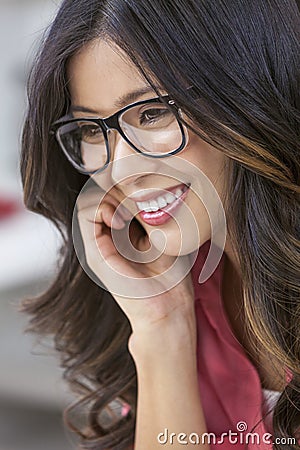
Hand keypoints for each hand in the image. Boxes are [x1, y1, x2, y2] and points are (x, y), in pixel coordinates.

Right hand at [76, 186, 195, 344]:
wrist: (169, 306)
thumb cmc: (172, 273)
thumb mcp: (164, 233)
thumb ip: (150, 211)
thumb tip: (145, 185)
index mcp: (121, 234)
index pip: (110, 195)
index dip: (121, 184)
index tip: (141, 189)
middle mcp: (106, 238)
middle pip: (99, 194)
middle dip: (115, 187)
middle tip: (134, 196)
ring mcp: (98, 245)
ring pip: (89, 200)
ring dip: (108, 197)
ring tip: (127, 210)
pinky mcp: (94, 253)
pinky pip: (86, 215)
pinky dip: (101, 208)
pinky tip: (120, 218)